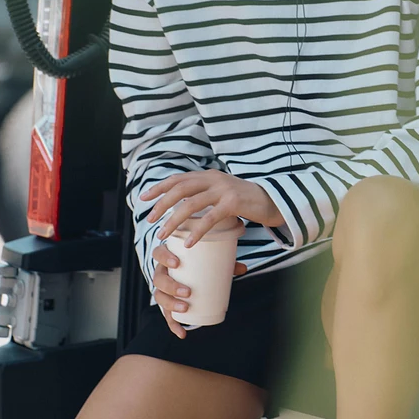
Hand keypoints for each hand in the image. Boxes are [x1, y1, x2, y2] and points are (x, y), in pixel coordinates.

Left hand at [141, 169, 285, 246]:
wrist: (275, 201)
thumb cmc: (247, 201)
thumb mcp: (223, 193)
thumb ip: (207, 196)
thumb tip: (185, 209)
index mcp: (209, 175)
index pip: (178, 178)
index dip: (159, 187)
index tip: (143, 198)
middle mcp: (214, 178)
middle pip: (180, 188)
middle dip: (161, 204)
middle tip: (150, 219)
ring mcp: (224, 189)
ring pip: (191, 204)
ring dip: (173, 220)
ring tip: (163, 234)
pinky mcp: (234, 203)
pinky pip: (211, 218)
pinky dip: (197, 231)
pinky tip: (188, 242)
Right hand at [152, 243, 246, 338]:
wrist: (186, 270)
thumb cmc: (197, 262)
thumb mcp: (209, 260)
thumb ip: (224, 263)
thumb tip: (243, 269)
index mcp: (168, 257)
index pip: (159, 253)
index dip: (164, 258)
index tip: (177, 263)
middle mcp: (161, 273)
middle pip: (158, 279)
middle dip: (171, 287)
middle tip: (187, 292)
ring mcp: (162, 289)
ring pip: (159, 297)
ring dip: (170, 304)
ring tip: (185, 308)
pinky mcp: (167, 304)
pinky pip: (166, 315)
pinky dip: (174, 325)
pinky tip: (182, 333)